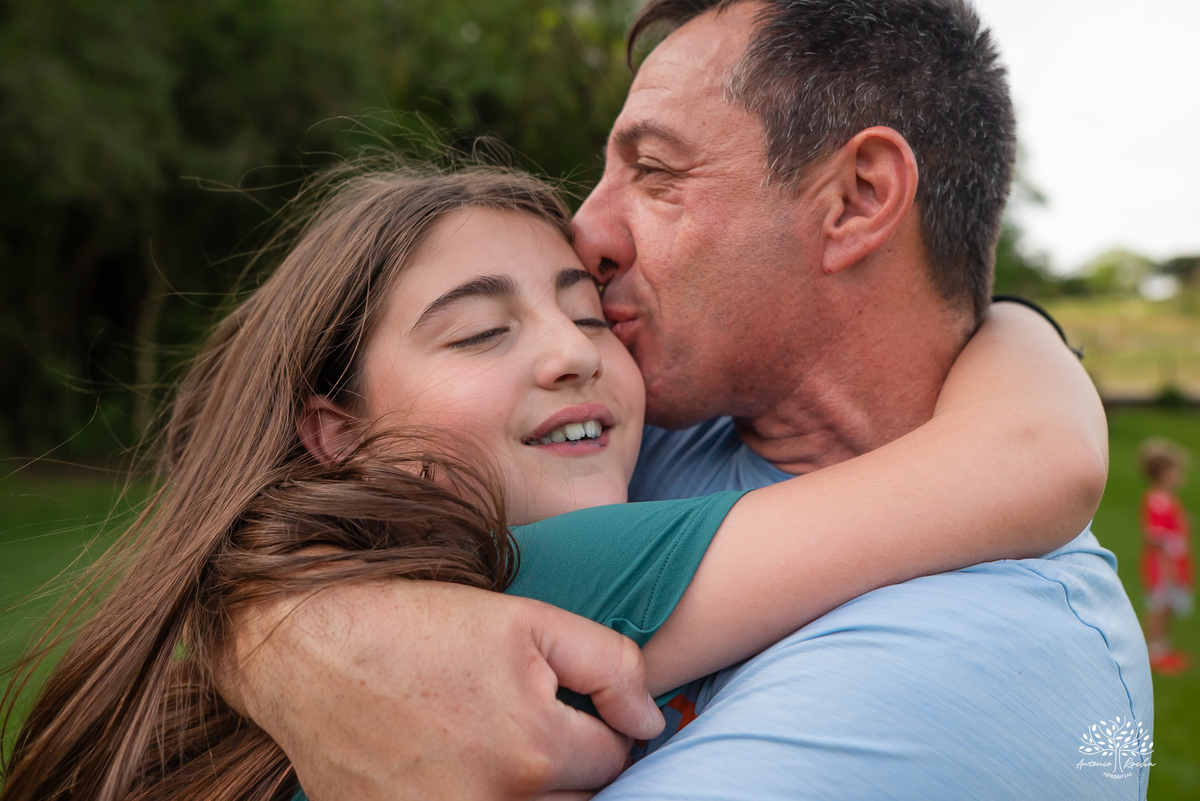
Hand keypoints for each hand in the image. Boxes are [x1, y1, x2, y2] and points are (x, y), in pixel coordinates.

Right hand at [223, 581, 662, 799]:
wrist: (307, 646)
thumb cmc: (418, 625)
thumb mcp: (528, 620)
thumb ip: (610, 666)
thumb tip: (650, 724)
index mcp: (535, 752)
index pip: (614, 760)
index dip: (601, 726)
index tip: (569, 704)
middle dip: (569, 767)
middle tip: (532, 726)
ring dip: (530, 790)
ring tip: (498, 744)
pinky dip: (482, 797)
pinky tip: (458, 766)